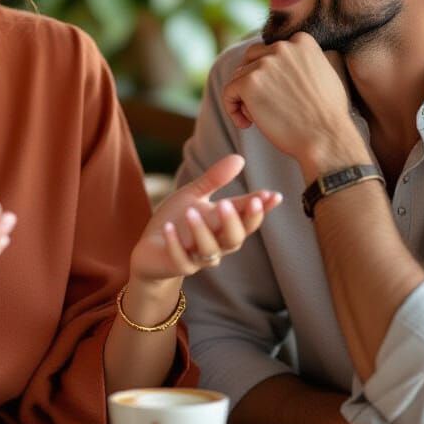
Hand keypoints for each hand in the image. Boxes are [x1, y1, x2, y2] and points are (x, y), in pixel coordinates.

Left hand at [128, 154, 281, 282]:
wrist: (151, 250)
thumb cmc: (177, 220)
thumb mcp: (194, 194)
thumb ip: (215, 179)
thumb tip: (240, 158)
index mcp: (223, 225)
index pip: (247, 218)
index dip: (259, 209)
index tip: (273, 196)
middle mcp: (216, 243)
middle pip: (234, 238)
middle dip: (233, 222)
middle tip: (227, 204)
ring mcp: (197, 257)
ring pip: (208, 250)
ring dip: (202, 232)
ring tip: (192, 212)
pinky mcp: (178, 265)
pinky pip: (180, 259)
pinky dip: (175, 245)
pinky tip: (168, 229)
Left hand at [222, 33, 365, 175]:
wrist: (326, 138)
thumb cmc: (328, 115)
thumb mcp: (324, 74)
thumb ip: (304, 62)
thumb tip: (283, 64)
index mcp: (302, 41)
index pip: (271, 50)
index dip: (267, 72)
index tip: (273, 92)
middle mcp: (282, 47)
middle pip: (251, 58)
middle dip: (251, 79)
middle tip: (260, 104)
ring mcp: (264, 64)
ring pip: (239, 77)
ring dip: (245, 97)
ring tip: (260, 118)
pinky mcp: (249, 82)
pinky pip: (228, 92)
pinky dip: (232, 108)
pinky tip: (246, 125)